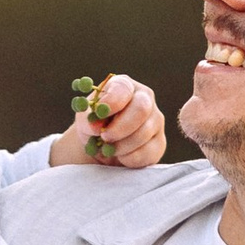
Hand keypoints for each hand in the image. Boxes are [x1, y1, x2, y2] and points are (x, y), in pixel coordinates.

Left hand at [49, 72, 165, 168]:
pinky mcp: (159, 143)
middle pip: (141, 109)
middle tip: (105, 137)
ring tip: (108, 148)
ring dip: (122, 145)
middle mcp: (144, 99)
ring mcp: (155, 121)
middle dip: (120, 127)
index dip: (112, 101)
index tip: (100, 114)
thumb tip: (97, 126)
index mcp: (124, 86)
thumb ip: (88, 119)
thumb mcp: (85, 118)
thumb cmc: (94, 125)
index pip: (123, 89)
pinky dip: (129, 158)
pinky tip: (121, 156)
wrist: (101, 146)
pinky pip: (147, 152)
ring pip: (144, 133)